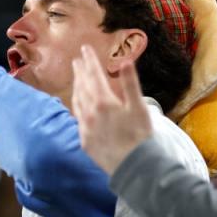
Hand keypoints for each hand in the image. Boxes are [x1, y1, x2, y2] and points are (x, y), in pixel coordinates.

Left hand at [71, 44, 152, 174]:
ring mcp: (85, 128)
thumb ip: (129, 82)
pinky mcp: (85, 142)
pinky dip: (76, 107)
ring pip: (77, 102)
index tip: (85, 48)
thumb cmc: (141, 136)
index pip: (94, 75)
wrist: (135, 168)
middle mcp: (90, 113)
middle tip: (76, 61)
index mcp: (103, 102)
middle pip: (82, 87)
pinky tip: (78, 106)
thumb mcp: (139, 106)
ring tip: (76, 79)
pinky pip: (77, 119)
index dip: (90, 61)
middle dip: (80, 72)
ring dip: (76, 88)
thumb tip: (125, 60)